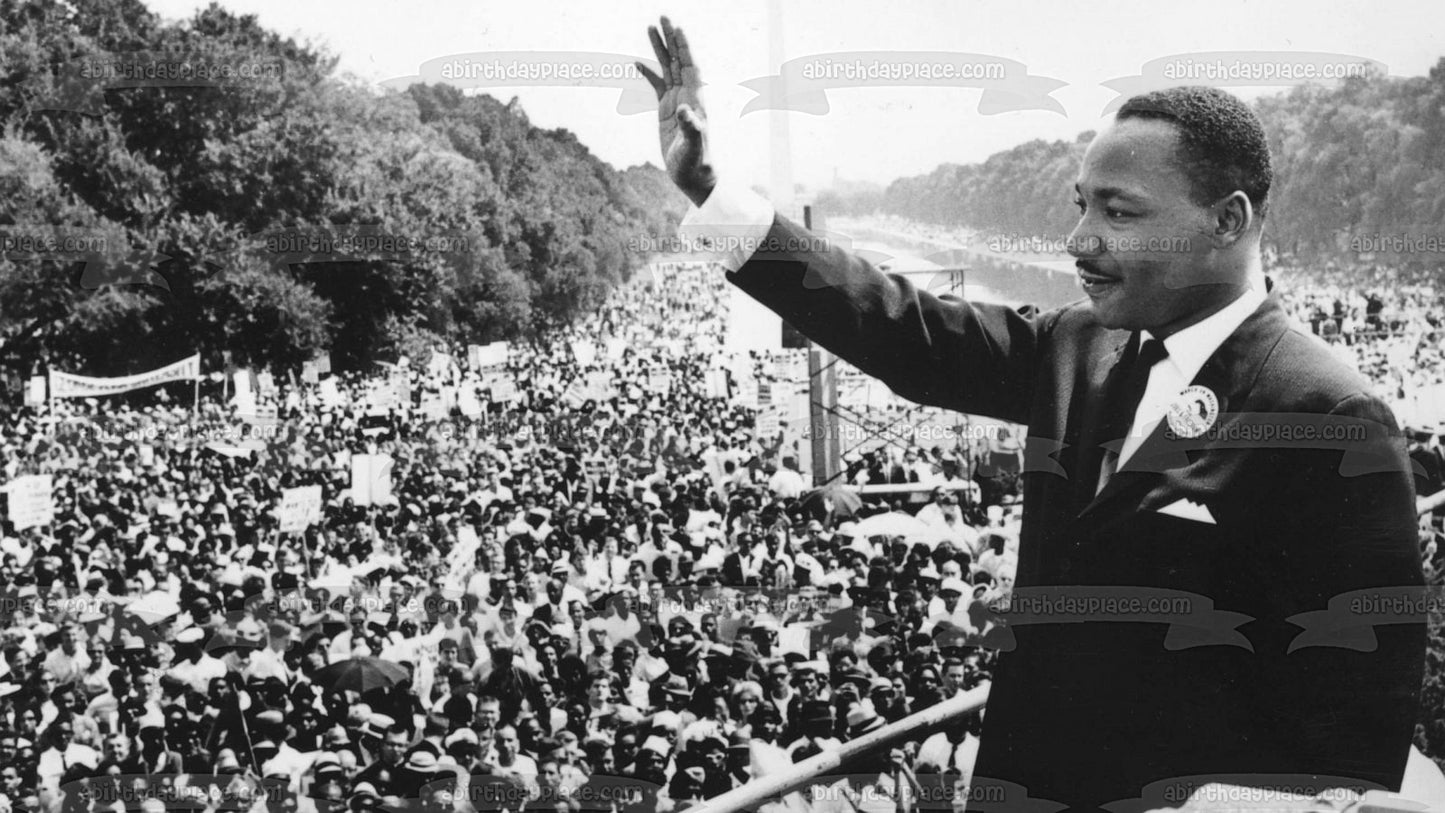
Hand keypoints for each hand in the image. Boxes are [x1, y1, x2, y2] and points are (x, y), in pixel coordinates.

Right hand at [637, 17, 716, 206]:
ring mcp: (676, 101)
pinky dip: (648, 73)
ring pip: (667, 68)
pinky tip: (637, 63)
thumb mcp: (693, 145)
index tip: (677, 28)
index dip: (684, 48)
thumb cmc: (696, 162)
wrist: (693, 175)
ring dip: (659, 49)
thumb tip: (684, 110)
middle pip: (678, 60)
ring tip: (650, 28)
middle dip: (670, 39)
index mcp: (695, 99)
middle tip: (662, 17)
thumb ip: (691, 127)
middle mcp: (687, 96)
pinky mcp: (666, 110)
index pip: (690, 67)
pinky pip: (657, 85)